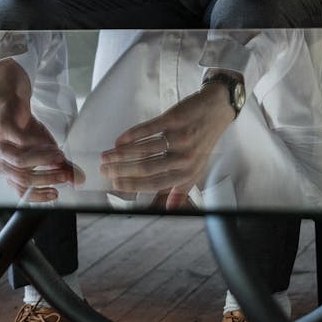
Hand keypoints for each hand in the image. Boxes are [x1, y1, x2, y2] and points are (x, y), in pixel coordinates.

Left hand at [0, 59, 80, 201]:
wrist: (14, 107)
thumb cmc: (29, 133)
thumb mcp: (49, 153)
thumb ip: (62, 167)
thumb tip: (78, 180)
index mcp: (11, 174)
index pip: (23, 192)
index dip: (39, 195)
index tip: (57, 193)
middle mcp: (3, 164)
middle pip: (24, 179)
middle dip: (48, 177)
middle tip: (65, 174)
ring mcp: (1, 148)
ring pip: (20, 162)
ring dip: (44, 160)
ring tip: (60, 156)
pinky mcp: (3, 130)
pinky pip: (20, 141)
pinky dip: (38, 144)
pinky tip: (51, 144)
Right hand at [98, 80, 238, 207]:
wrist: (217, 111)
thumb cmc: (203, 142)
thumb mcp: (196, 169)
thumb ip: (180, 190)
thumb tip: (167, 210)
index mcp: (188, 173)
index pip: (155, 184)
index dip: (133, 185)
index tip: (115, 184)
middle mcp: (185, 157)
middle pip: (146, 168)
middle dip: (120, 170)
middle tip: (104, 170)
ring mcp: (180, 137)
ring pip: (143, 149)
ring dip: (120, 154)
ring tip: (106, 155)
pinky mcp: (175, 119)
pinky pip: (148, 129)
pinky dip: (130, 135)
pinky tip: (119, 140)